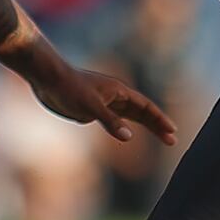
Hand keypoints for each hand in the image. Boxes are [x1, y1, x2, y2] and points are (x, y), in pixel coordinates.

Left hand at [29, 66, 177, 145]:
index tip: (172, 130)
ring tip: (161, 136)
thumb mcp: (90, 106)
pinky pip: (115, 119)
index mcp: (119, 92)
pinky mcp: (92, 109)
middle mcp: (115, 97)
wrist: (48, 79)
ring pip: (130, 116)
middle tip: (172, 140)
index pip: (146, 107)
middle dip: (157, 126)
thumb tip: (129, 137)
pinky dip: (126, 126)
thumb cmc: (69, 88)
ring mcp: (104, 103)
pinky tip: (128, 134)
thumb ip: (110, 121)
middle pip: (142, 113)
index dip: (159, 119)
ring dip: (145, 126)